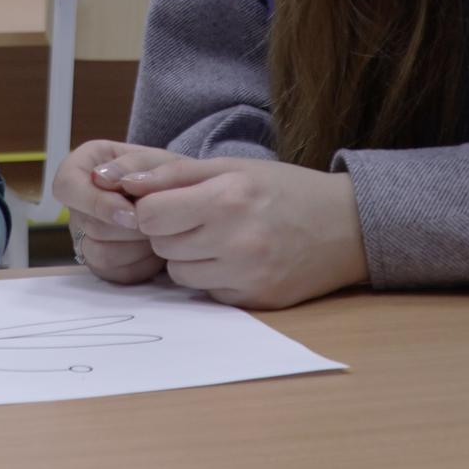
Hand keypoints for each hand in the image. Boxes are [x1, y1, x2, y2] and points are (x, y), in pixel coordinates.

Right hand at [51, 140, 193, 285]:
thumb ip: (132, 164)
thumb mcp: (156, 158)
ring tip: (161, 232)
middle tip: (161, 221)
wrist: (179, 198)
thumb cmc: (163, 173)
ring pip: (100, 254)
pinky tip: (157, 248)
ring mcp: (83, 237)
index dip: (97, 204)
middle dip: (131, 227)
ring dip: (138, 246)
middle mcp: (75, 205)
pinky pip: (114, 273)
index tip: (133, 213)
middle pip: (90, 226)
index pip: (67, 187)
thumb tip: (102, 178)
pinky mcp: (99, 264)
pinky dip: (142, 264)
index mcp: (78, 169)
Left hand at [119, 158, 368, 308]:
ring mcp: (247, 275)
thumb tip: (122, 183)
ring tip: (220, 238)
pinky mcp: (255, 300)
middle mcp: (236, 240)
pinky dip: (214, 276)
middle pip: (161, 245)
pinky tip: (239, 258)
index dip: (153, 208)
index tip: (170, 203)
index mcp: (227, 199)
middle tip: (200, 218)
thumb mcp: (233, 167)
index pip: (150, 215)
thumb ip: (174, 175)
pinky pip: (207, 292)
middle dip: (171, 231)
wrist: (346, 225)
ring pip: (178, 273)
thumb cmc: (285, 189)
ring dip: (189, 257)